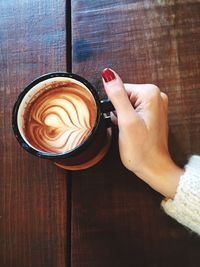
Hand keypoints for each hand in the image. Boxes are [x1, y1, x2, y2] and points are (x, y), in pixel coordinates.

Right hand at [102, 68, 183, 198]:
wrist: (152, 167)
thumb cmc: (141, 149)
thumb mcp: (126, 121)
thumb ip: (117, 95)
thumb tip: (107, 74)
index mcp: (150, 93)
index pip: (120, 88)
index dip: (114, 106)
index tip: (121, 119)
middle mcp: (155, 96)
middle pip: (123, 96)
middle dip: (119, 112)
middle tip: (125, 127)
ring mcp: (154, 105)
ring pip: (126, 104)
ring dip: (122, 117)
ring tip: (129, 130)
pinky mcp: (151, 114)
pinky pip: (132, 111)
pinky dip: (127, 120)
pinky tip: (131, 131)